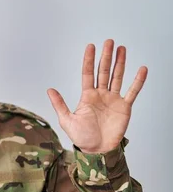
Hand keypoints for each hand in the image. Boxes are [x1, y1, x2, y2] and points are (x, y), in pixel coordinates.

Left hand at [47, 39, 147, 153]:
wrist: (97, 150)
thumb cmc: (81, 137)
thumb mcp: (67, 120)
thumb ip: (60, 104)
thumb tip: (49, 89)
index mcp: (87, 96)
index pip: (88, 74)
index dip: (89, 60)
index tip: (91, 46)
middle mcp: (100, 95)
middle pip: (104, 71)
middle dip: (106, 57)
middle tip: (109, 41)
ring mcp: (113, 100)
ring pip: (117, 77)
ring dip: (120, 63)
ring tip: (121, 48)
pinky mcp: (124, 107)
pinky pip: (133, 92)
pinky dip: (138, 81)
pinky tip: (141, 69)